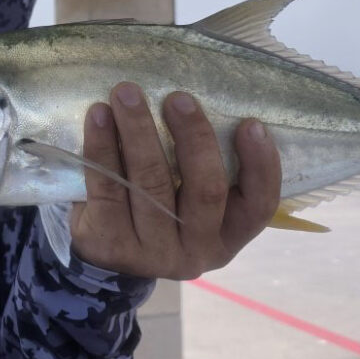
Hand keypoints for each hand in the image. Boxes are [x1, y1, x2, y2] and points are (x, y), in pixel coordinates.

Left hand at [71, 82, 281, 278]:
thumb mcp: (191, 206)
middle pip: (205, 190)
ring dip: (139, 131)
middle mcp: (196, 249)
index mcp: (227, 236)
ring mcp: (152, 251)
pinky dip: (102, 147)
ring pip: (151, 184)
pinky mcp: (110, 243)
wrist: (105, 265)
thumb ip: (202, 169)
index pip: (258, 205)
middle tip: (177, 97)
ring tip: (127, 93)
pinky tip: (99, 115)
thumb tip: (196, 101)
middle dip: (194, 136)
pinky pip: (107, 189)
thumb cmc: (160, 214)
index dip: (260, 164)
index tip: (251, 123)